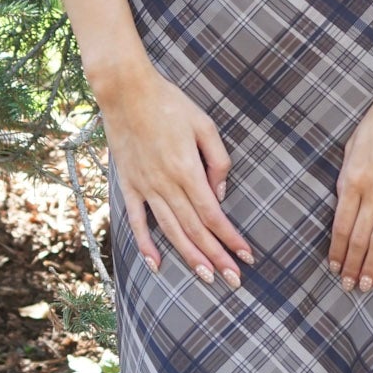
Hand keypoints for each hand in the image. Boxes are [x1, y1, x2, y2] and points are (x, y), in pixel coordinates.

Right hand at [94, 63, 253, 288]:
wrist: (125, 91)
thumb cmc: (169, 104)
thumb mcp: (204, 125)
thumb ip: (218, 161)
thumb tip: (221, 195)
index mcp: (187, 170)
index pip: (214, 215)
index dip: (230, 238)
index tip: (246, 256)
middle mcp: (166, 185)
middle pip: (195, 230)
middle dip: (217, 258)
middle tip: (234, 281)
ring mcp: (145, 187)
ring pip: (171, 232)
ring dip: (190, 258)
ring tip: (207, 279)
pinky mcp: (128, 186)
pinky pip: (137, 222)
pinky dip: (146, 245)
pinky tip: (157, 264)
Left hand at [328, 75, 372, 291]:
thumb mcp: (353, 145)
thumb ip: (347, 175)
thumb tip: (343, 202)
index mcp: (352, 178)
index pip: (340, 225)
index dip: (336, 251)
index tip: (333, 269)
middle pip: (359, 238)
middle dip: (351, 265)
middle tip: (348, 286)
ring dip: (372, 265)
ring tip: (366, 284)